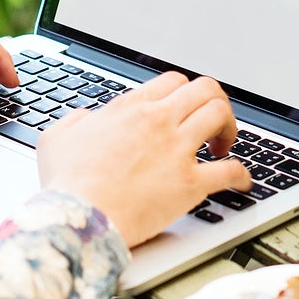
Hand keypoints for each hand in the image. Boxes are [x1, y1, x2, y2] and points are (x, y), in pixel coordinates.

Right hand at [36, 72, 251, 247]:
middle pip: (204, 89)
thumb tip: (87, 119)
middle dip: (214, 101)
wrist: (79, 217)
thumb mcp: (57, 139)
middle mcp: (158, 121)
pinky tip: (241, 181)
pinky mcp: (190, 183)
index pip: (172, 81)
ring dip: (229, 128)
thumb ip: (75, 121)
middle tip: (212, 122)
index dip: (183, 93)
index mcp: (130, 108)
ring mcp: (177, 150)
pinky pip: (229, 170)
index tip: (184, 109)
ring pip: (220, 115)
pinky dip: (241, 174)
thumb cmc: (66, 183)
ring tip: (223, 146)